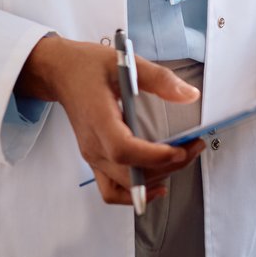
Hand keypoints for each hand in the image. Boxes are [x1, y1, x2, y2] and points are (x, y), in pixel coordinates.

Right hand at [17, 36, 204, 206]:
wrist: (61, 73)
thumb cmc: (88, 66)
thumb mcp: (125, 62)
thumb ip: (159, 79)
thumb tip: (190, 96)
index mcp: (98, 118)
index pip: (123, 150)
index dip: (153, 156)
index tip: (180, 150)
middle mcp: (93, 144)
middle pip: (129, 173)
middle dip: (167, 166)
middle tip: (194, 147)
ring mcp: (92, 156)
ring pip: (124, 186)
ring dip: (156, 179)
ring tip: (182, 159)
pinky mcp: (95, 159)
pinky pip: (112, 190)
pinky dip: (134, 194)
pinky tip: (157, 186)